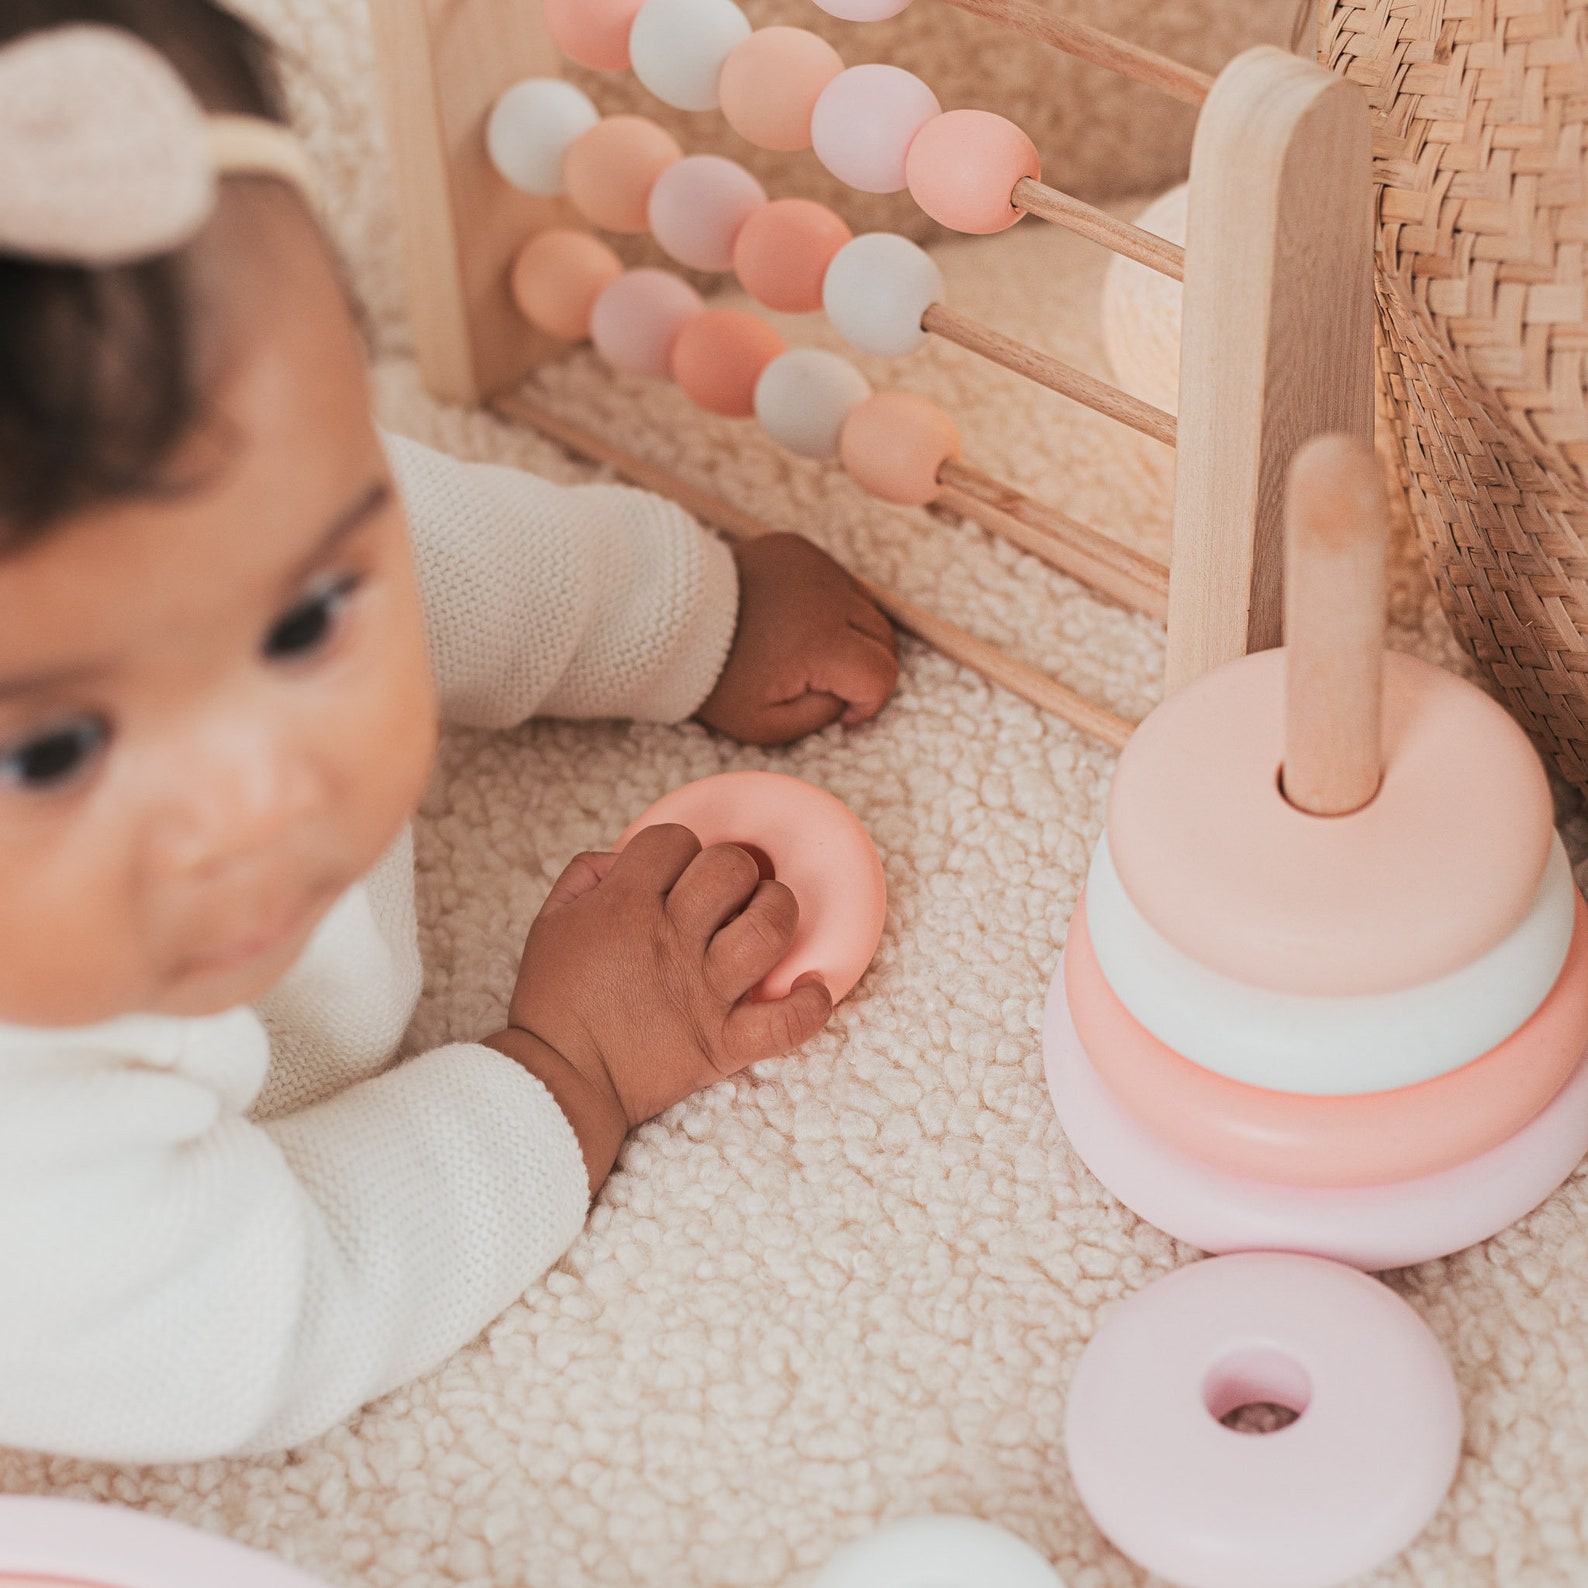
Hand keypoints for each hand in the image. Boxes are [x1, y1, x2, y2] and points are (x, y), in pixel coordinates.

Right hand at [487, 825, 833, 1194]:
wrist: (560, 1082)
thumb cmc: (555, 1002)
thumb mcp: (551, 921)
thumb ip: (587, 875)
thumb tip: (626, 856)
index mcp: (624, 906)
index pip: (675, 840)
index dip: (677, 848)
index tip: (675, 872)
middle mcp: (670, 941)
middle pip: (731, 869)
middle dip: (734, 869)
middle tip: (726, 892)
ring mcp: (703, 992)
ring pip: (769, 927)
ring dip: (778, 912)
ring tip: (766, 920)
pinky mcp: (723, 1043)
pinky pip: (786, 1022)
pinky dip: (809, 1005)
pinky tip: (810, 987)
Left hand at [697, 533, 897, 745]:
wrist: (667, 619)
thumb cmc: (713, 680)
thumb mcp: (764, 727)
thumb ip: (820, 718)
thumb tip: (849, 698)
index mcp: (822, 643)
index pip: (883, 674)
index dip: (869, 702)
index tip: (840, 713)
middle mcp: (828, 597)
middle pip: (884, 638)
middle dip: (866, 669)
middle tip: (829, 686)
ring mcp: (815, 566)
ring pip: (866, 607)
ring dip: (851, 635)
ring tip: (808, 654)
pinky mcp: (799, 548)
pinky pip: (837, 581)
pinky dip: (829, 605)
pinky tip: (793, 621)